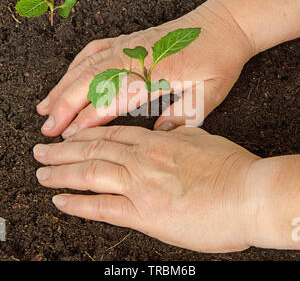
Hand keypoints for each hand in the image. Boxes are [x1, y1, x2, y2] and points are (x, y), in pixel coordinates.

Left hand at [34, 126, 259, 252]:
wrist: (249, 193)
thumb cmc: (230, 167)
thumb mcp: (202, 139)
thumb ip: (179, 135)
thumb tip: (168, 130)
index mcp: (157, 142)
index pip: (111, 135)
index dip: (85, 135)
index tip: (69, 136)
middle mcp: (142, 160)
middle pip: (93, 151)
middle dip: (63, 151)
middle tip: (41, 151)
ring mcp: (140, 185)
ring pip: (90, 174)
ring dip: (61, 173)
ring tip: (42, 173)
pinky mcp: (145, 213)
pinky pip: (102, 207)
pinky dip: (78, 203)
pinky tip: (61, 200)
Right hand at [37, 0, 253, 137]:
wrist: (224, 24)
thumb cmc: (219, 58)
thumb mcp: (210, 91)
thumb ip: (185, 114)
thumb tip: (159, 134)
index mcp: (155, 71)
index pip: (111, 98)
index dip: (88, 120)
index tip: (69, 137)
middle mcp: (136, 56)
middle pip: (89, 81)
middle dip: (64, 106)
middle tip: (48, 129)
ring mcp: (130, 45)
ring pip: (86, 66)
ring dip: (63, 87)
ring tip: (45, 107)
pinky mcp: (130, 40)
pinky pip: (95, 50)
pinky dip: (76, 65)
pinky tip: (67, 76)